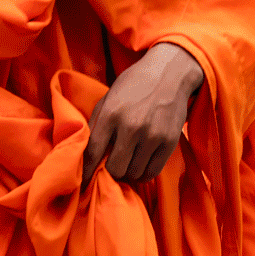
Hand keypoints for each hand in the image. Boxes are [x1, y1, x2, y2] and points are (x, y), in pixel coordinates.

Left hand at [81, 42, 204, 187]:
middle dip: (111, 171)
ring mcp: (153, 135)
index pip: (93, 153)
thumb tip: (85, 155)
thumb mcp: (109, 98)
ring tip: (128, 162)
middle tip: (112, 165)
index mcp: (111, 114)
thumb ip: (97, 124)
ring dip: (129, 172)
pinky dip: (144, 172)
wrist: (170, 72)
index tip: (83, 183)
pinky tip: (141, 164)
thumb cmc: (134, 85)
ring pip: (134, 173)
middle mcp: (131, 126)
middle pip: (115, 169)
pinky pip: (152, 172)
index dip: (87, 171)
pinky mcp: (170, 141)